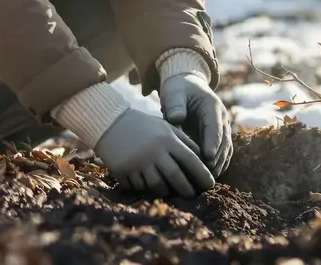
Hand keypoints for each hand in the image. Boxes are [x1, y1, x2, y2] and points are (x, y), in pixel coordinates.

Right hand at [93, 108, 215, 197]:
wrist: (110, 123)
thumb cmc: (144, 126)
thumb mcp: (166, 127)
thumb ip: (185, 141)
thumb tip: (204, 157)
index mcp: (167, 139)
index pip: (190, 160)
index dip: (202, 175)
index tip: (210, 185)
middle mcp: (154, 152)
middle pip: (176, 177)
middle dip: (187, 189)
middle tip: (193, 195)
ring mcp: (138, 163)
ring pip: (158, 186)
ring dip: (167, 191)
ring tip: (172, 192)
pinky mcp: (124, 171)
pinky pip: (139, 187)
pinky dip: (145, 188)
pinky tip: (148, 186)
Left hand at [160, 73, 232, 176]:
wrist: (186, 87)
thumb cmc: (178, 90)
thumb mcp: (174, 93)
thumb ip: (175, 105)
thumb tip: (177, 118)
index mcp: (212, 106)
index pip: (215, 126)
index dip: (213, 142)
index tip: (208, 157)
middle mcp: (222, 118)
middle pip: (224, 141)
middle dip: (217, 158)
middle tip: (207, 173)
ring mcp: (222, 128)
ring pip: (226, 149)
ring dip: (219, 164)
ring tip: (208, 178)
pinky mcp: (218, 137)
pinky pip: (221, 153)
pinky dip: (218, 164)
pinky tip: (209, 176)